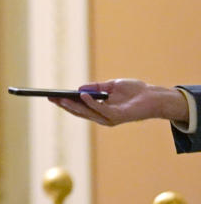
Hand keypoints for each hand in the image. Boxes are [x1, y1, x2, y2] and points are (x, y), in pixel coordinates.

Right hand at [48, 79, 187, 125]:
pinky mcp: (116, 116)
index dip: (65, 103)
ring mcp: (108, 118)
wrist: (153, 96)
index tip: (52, 97)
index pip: (78, 108)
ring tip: (61, 98)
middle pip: (79, 112)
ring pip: (86, 112)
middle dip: (64, 105)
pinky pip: (99, 108)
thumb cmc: (134, 91)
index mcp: (99, 109)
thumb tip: (79, 89)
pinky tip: (81, 95)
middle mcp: (102, 116)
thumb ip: (96, 88)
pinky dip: (89, 102)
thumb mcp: (111, 86)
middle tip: (51, 99)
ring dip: (73, 106)